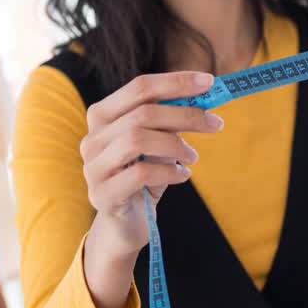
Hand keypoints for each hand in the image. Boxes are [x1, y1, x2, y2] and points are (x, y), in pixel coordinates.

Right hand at [80, 72, 221, 307]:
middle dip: (185, 115)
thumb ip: (171, 122)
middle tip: (215, 123)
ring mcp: (93, 167)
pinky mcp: (102, 195)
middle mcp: (92, 138)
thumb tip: (203, 96)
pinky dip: (169, 172)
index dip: (175, 82)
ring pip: (137, 139)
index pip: (139, 87)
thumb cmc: (145, 179)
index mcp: (103, 116)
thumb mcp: (159, 145)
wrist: (126, 225)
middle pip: (142, 113)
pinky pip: (140, 174)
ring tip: (193, 157)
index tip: (210, 82)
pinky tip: (182, 177)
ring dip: (175, 145)